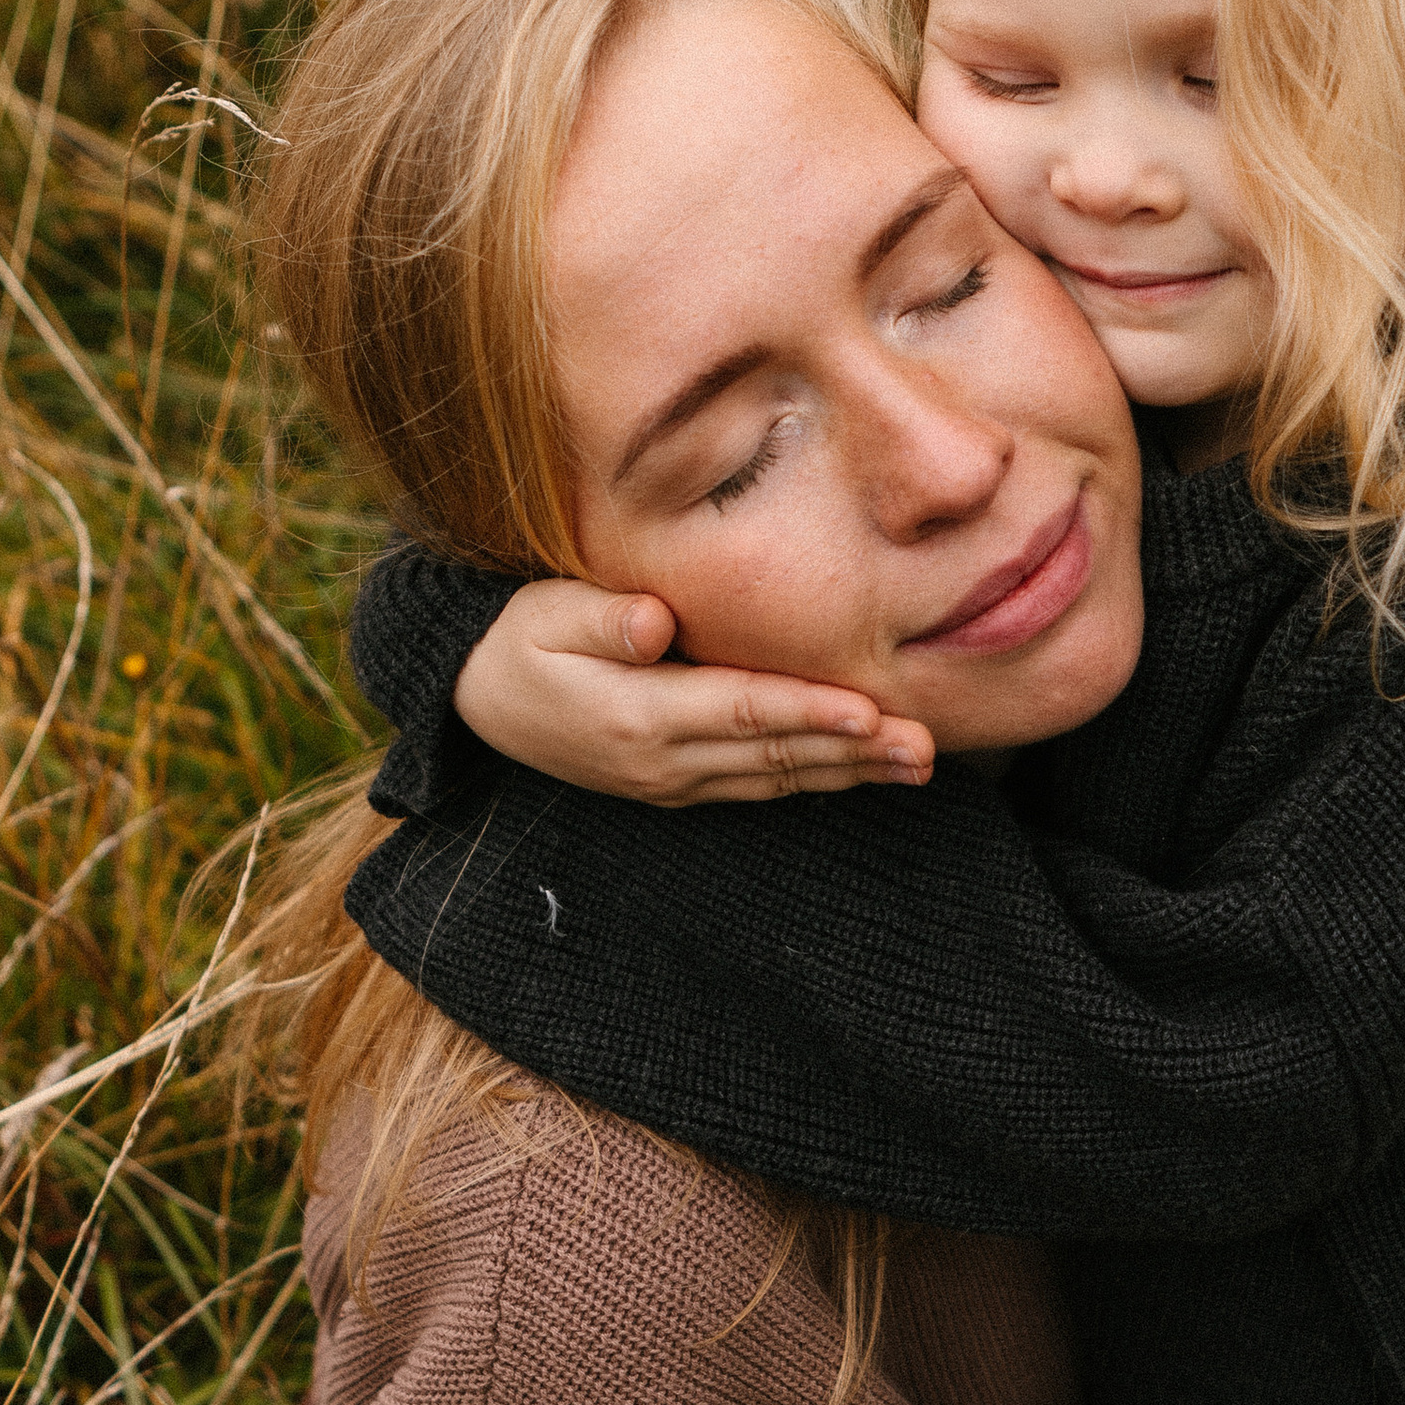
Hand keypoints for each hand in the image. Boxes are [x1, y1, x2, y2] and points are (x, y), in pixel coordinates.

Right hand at [451, 581, 933, 802]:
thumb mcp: (542, 616)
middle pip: (775, 755)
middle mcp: (663, 762)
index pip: (741, 712)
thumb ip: (599, 619)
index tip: (869, 712)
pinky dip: (815, 780)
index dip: (808, 712)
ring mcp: (674, 783)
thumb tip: (652, 621)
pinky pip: (760, 787)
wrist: (479, 702)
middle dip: (855, 753)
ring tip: (917, 765)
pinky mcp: (680, 787)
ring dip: (850, 774)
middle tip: (924, 748)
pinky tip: (863, 771)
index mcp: (636, 715)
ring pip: (777, 779)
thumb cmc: (520, 640)